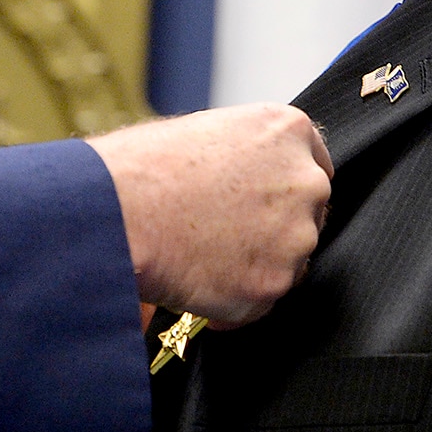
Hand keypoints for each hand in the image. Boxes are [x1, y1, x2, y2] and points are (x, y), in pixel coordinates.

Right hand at [86, 104, 331, 328]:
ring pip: (288, 261)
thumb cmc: (142, 167)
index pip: (314, 164)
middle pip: (307, 214)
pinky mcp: (274, 285)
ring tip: (200, 256)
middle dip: (274, 228)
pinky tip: (195, 282)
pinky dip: (235, 301)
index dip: (283, 188)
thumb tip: (247, 179)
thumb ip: (245, 153)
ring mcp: (295, 236)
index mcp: (287, 130)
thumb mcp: (202, 131)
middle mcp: (305, 180)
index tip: (263, 202)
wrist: (118, 211)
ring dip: (254, 265)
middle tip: (224, 234)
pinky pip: (261, 301)